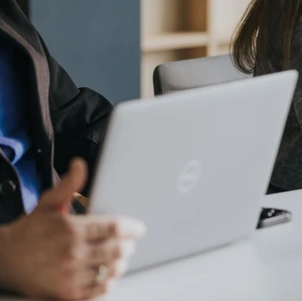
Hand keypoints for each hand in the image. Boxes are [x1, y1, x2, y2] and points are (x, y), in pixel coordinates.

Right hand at [0, 158, 145, 299]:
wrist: (3, 260)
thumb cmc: (28, 231)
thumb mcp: (47, 204)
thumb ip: (68, 185)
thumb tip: (79, 164)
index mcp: (71, 230)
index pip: (114, 229)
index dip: (133, 228)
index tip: (139, 229)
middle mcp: (72, 254)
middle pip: (118, 250)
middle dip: (128, 245)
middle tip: (129, 243)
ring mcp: (70, 276)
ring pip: (112, 270)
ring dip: (121, 263)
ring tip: (119, 257)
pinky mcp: (67, 294)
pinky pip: (99, 289)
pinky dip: (109, 281)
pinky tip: (108, 274)